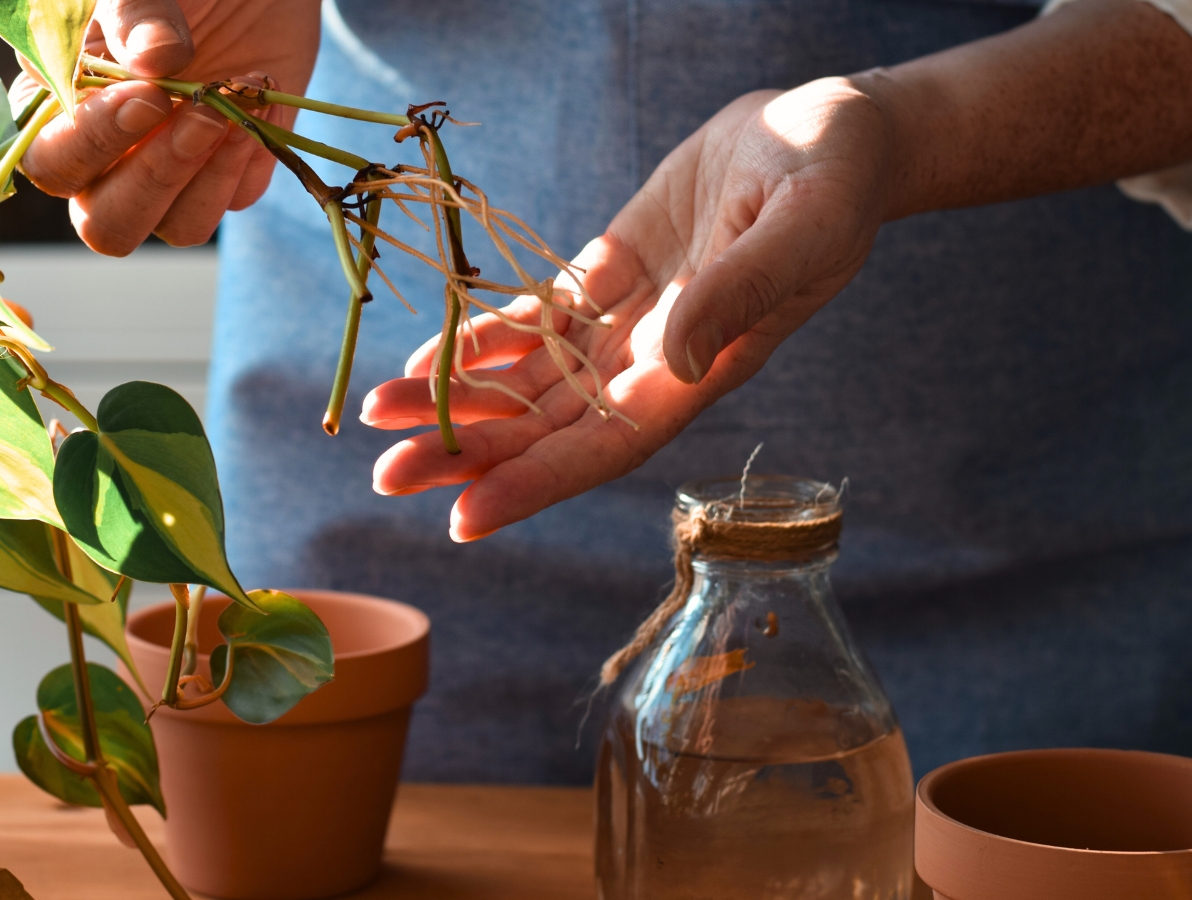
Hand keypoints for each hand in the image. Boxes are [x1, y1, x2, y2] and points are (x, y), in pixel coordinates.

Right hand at [16, 0, 321, 252]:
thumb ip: (133, 14)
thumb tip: (155, 59)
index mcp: (60, 111)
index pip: (53, 164)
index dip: (95, 144)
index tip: (146, 97)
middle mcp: (109, 159)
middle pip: (108, 224)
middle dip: (155, 178)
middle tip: (199, 115)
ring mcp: (171, 172)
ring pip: (178, 228)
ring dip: (209, 177)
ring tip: (232, 109)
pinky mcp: (228, 172)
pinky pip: (235, 200)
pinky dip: (249, 157)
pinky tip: (259, 97)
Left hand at [361, 78, 894, 540]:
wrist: (827, 130)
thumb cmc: (835, 180)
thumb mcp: (802, 227)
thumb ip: (740, 292)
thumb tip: (676, 362)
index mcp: (701, 371)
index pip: (605, 447)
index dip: (535, 484)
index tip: (465, 517)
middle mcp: (653, 363)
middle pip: (548, 428)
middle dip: (469, 453)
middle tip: (386, 474)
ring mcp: (627, 321)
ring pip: (529, 380)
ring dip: (457, 401)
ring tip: (379, 414)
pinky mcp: (610, 274)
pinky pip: (535, 320)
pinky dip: (481, 341)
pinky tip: (425, 360)